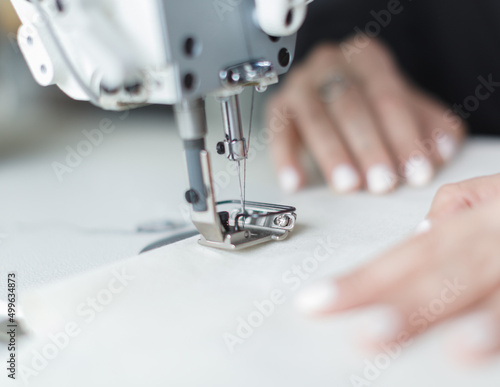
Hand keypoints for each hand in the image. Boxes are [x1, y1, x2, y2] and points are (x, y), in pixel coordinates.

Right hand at [267, 37, 465, 194]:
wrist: (330, 92)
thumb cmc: (370, 104)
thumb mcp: (407, 111)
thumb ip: (429, 128)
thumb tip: (440, 153)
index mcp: (366, 57)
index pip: (387, 95)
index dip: (405, 136)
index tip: (417, 172)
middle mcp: (329, 64)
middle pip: (350, 104)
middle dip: (369, 147)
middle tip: (383, 183)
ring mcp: (301, 85)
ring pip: (315, 118)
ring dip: (332, 154)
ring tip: (348, 185)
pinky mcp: (279, 108)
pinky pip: (279, 133)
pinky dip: (285, 158)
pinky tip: (295, 183)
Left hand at [296, 174, 499, 362]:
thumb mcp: (497, 193)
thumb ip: (456, 208)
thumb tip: (419, 236)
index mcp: (475, 222)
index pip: (405, 255)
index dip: (361, 279)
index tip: (316, 302)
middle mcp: (494, 239)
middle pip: (431, 272)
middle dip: (385, 300)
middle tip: (342, 325)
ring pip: (474, 287)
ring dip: (431, 314)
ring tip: (382, 337)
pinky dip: (496, 329)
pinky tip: (468, 352)